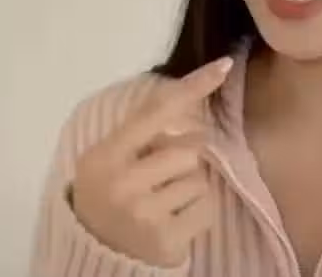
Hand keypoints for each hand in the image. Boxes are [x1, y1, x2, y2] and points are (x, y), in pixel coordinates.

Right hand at [69, 57, 231, 267]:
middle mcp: (121, 181)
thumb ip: (141, 132)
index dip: (192, 87)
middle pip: (189, 148)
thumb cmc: (111, 196)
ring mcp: (142, 212)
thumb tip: (191, 103)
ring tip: (165, 201)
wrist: (98, 255)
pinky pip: (207, 206)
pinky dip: (200, 212)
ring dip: (190, 187)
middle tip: (161, 178)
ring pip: (199, 177)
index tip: (223, 65)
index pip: (155, 111)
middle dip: (184, 159)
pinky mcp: (165, 237)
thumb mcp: (112, 158)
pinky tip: (176, 220)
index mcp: (105, 155)